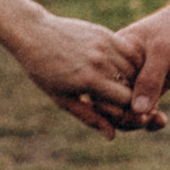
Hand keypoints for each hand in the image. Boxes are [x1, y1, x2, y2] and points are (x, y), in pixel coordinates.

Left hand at [0, 0, 140, 133]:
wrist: (35, 34)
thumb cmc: (44, 71)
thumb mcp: (63, 99)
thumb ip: (90, 117)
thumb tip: (112, 135)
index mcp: (90, 80)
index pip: (127, 101)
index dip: (128, 110)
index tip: (123, 113)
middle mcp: (101, 61)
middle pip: (134, 85)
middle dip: (133, 96)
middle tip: (125, 101)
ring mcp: (104, 45)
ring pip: (135, 67)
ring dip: (133, 79)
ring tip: (124, 86)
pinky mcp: (105, 34)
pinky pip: (129, 51)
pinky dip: (131, 63)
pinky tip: (122, 69)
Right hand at [117, 0, 169, 124]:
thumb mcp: (164, 51)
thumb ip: (150, 79)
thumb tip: (136, 110)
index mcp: (116, 54)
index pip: (101, 87)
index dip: (110, 106)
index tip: (132, 114)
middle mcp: (123, 67)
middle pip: (110, 102)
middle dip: (124, 117)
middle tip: (144, 121)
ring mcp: (138, 77)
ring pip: (126, 108)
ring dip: (137, 121)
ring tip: (155, 121)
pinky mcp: (153, 85)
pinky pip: (143, 109)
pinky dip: (150, 119)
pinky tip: (162, 121)